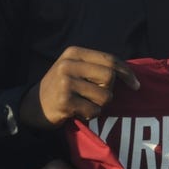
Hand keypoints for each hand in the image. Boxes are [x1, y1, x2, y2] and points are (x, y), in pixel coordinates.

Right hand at [21, 47, 139, 128]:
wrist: (32, 106)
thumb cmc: (61, 88)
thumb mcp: (75, 69)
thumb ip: (96, 67)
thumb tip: (130, 75)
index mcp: (74, 53)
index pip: (110, 59)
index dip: (126, 72)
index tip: (136, 85)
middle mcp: (69, 64)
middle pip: (109, 77)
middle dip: (108, 91)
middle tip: (96, 97)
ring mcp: (65, 82)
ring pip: (104, 96)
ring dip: (99, 105)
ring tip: (84, 104)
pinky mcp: (64, 101)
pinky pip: (93, 110)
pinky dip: (90, 115)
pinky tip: (77, 112)